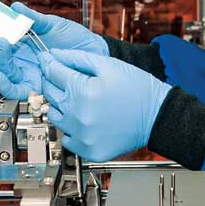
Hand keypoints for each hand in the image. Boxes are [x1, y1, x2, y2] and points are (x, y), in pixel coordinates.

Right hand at [0, 4, 106, 98]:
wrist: (94, 52)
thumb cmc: (75, 40)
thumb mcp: (52, 24)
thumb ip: (32, 18)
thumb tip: (15, 7)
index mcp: (21, 45)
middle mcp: (20, 61)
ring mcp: (28, 74)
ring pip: (2, 73)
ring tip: (2, 42)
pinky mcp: (36, 87)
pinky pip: (16, 90)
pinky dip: (5, 85)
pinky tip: (1, 75)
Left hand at [38, 49, 170, 161]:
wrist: (157, 116)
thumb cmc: (137, 89)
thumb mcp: (109, 65)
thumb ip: (77, 57)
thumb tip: (54, 54)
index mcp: (83, 91)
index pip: (53, 73)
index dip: (48, 63)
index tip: (47, 59)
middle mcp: (79, 116)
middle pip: (50, 94)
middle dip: (54, 82)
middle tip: (65, 78)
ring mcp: (83, 136)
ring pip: (55, 116)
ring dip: (62, 106)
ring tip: (79, 101)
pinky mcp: (88, 150)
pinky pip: (67, 138)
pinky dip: (72, 129)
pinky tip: (87, 120)